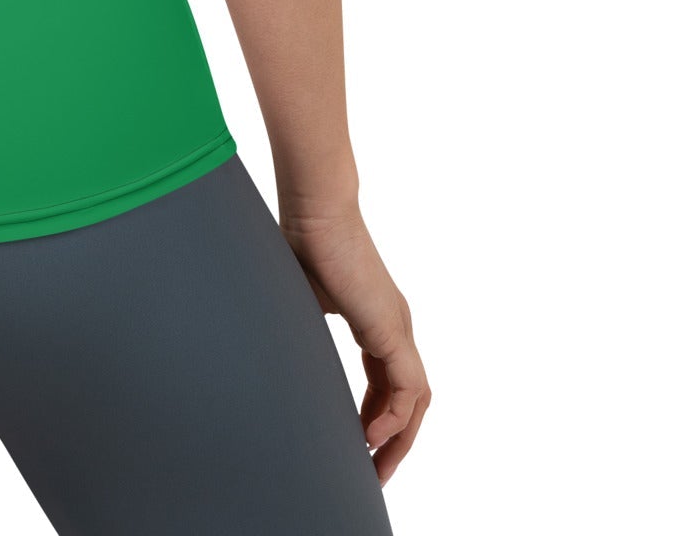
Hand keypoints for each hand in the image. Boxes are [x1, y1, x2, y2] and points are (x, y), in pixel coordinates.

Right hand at [280, 205, 428, 483]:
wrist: (314, 208)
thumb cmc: (300, 240)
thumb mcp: (298, 300)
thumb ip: (298, 329)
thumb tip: (267, 351)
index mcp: (374, 320)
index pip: (386, 383)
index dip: (374, 418)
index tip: (357, 445)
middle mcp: (393, 326)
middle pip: (408, 399)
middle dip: (393, 441)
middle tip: (374, 473)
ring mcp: (398, 326)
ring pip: (415, 399)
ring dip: (400, 438)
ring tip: (377, 468)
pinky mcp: (393, 327)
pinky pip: (407, 388)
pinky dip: (394, 417)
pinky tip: (370, 437)